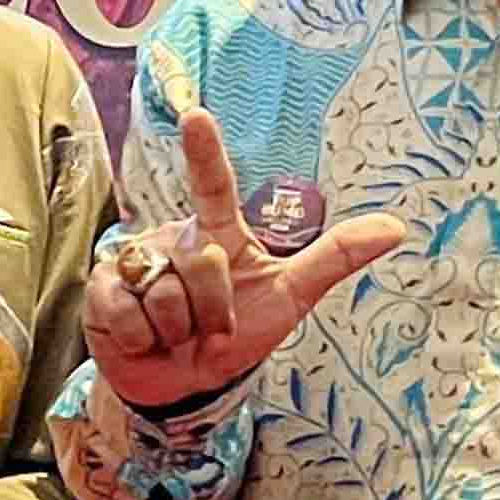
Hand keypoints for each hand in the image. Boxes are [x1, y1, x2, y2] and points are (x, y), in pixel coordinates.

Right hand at [89, 109, 401, 411]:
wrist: (183, 383)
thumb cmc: (236, 332)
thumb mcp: (290, 296)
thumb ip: (334, 258)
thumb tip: (397, 227)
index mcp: (216, 232)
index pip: (213, 186)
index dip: (204, 152)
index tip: (197, 116)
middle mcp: (174, 238)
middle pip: (201, 264)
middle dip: (215, 311)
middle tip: (210, 330)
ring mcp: (135, 263)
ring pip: (164, 294)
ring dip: (178, 330)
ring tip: (175, 335)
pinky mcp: (103, 292)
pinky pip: (129, 315)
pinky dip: (144, 339)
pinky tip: (144, 340)